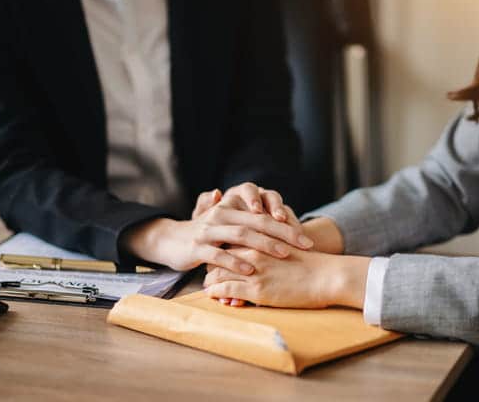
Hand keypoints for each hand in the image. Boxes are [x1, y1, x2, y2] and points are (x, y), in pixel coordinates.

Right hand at [192, 183, 308, 306]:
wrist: (171, 241)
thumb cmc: (208, 235)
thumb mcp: (226, 224)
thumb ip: (247, 219)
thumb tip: (279, 221)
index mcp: (232, 208)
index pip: (264, 214)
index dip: (286, 225)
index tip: (306, 238)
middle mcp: (221, 215)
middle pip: (257, 221)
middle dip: (283, 233)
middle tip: (304, 245)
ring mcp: (208, 231)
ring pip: (241, 235)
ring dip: (264, 245)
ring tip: (284, 254)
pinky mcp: (197, 247)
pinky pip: (218, 254)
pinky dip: (235, 262)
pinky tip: (251, 270)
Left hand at [203, 247, 368, 308]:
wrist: (327, 276)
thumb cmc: (312, 263)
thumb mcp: (287, 245)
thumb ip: (270, 244)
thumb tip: (262, 248)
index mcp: (259, 238)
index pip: (228, 242)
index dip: (221, 252)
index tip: (218, 260)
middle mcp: (252, 250)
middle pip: (218, 256)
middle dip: (211, 266)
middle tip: (209, 275)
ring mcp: (252, 270)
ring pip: (216, 273)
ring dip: (210, 282)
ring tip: (209, 288)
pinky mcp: (255, 289)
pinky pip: (224, 290)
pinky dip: (216, 293)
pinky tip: (215, 296)